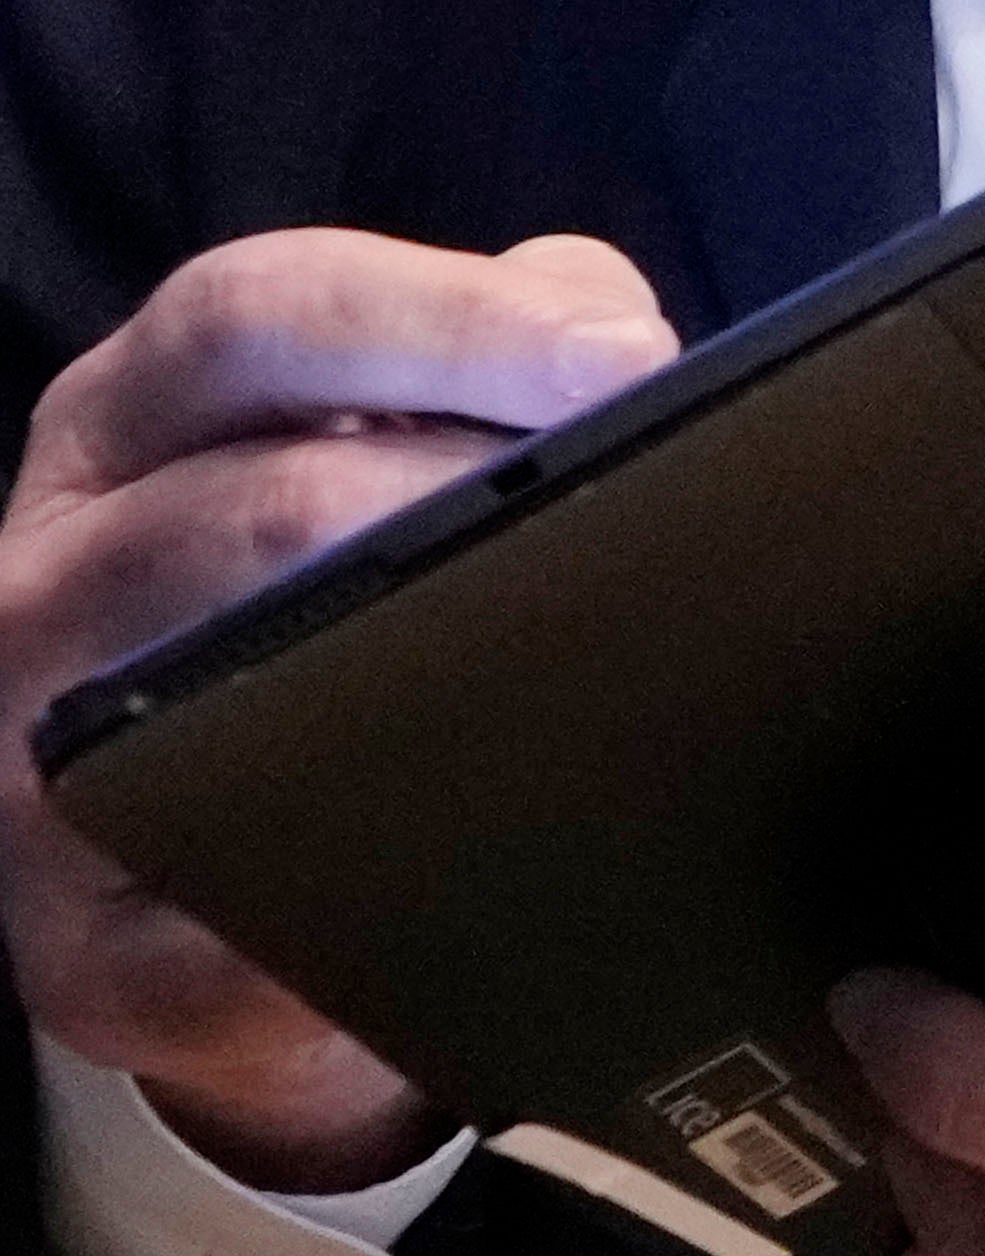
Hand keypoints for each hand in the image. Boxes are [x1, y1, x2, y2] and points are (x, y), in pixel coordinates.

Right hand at [0, 232, 672, 1187]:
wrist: (173, 860)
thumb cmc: (300, 598)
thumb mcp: (356, 436)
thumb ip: (484, 361)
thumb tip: (613, 329)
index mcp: (138, 418)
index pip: (259, 314)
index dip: (452, 317)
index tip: (629, 353)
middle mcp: (64, 565)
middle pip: (261, 497)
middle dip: (470, 503)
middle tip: (651, 525)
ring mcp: (42, 757)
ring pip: (221, 690)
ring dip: (419, 679)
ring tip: (584, 675)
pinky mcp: (74, 940)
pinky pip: (202, 941)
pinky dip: (338, 922)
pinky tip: (457, 893)